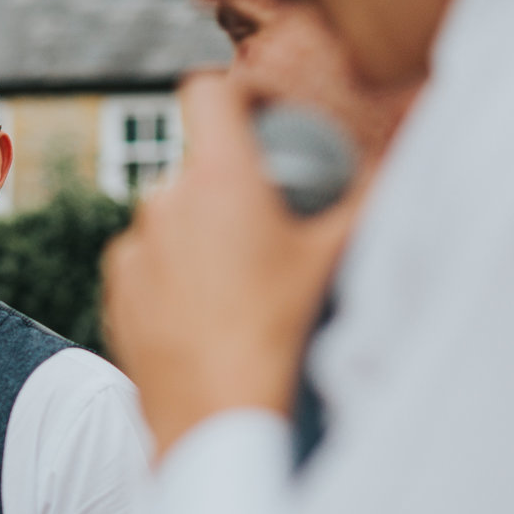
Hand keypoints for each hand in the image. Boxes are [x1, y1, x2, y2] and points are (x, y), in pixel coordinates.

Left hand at [102, 68, 358, 456]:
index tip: (264, 115)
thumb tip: (397, 164)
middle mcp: (163, 203)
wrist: (217, 421)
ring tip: (239, 279)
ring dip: (201, 233)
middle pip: (197, 166)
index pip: (208, 92)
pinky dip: (174, 274)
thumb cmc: (280, 337)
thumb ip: (368, 200)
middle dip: (232, 184)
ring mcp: (132, 250)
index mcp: (217, 179)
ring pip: (170, 219)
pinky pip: (147, 264)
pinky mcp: (116, 294)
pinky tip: (207, 311)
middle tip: (270, 222)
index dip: (238, 91)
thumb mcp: (335, 260)